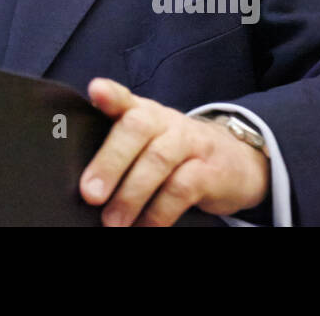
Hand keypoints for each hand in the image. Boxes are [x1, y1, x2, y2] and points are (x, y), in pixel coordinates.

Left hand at [80, 78, 270, 225]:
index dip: (111, 94)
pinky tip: (143, 228)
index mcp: (143, 112)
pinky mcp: (210, 171)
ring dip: (131, 195)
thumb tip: (81, 181)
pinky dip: (158, 213)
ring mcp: (190, 143)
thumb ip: (117, 146)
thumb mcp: (148, 141)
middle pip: (136, 128)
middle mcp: (165, 121)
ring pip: (158, 160)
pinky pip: (181, 190)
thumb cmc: (175, 153)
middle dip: (110, 161)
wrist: (238, 161)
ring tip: (112, 222)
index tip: (96, 91)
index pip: (124, 97)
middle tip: (90, 193)